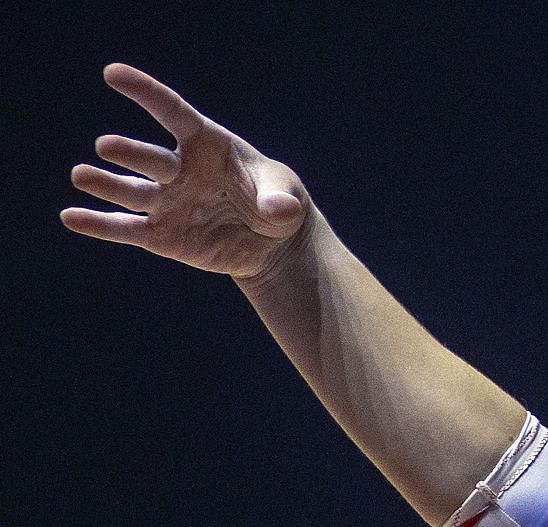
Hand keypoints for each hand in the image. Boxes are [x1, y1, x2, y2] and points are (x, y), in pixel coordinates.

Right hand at [61, 64, 309, 279]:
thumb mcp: (288, 197)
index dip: (146, 93)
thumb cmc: (277, 202)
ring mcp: (167, 202)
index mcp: (207, 146)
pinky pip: (126, 229)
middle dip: (130, 154)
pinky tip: (71, 218)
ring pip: (131, 192)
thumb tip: (279, 210)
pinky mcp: (161, 235)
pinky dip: (100, 225)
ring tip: (81, 176)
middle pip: (151, 159)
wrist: (271, 242)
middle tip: (107, 147)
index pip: (173, 113)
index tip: (114, 74)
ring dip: (105, 185)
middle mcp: (179, 170)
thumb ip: (280, 200)